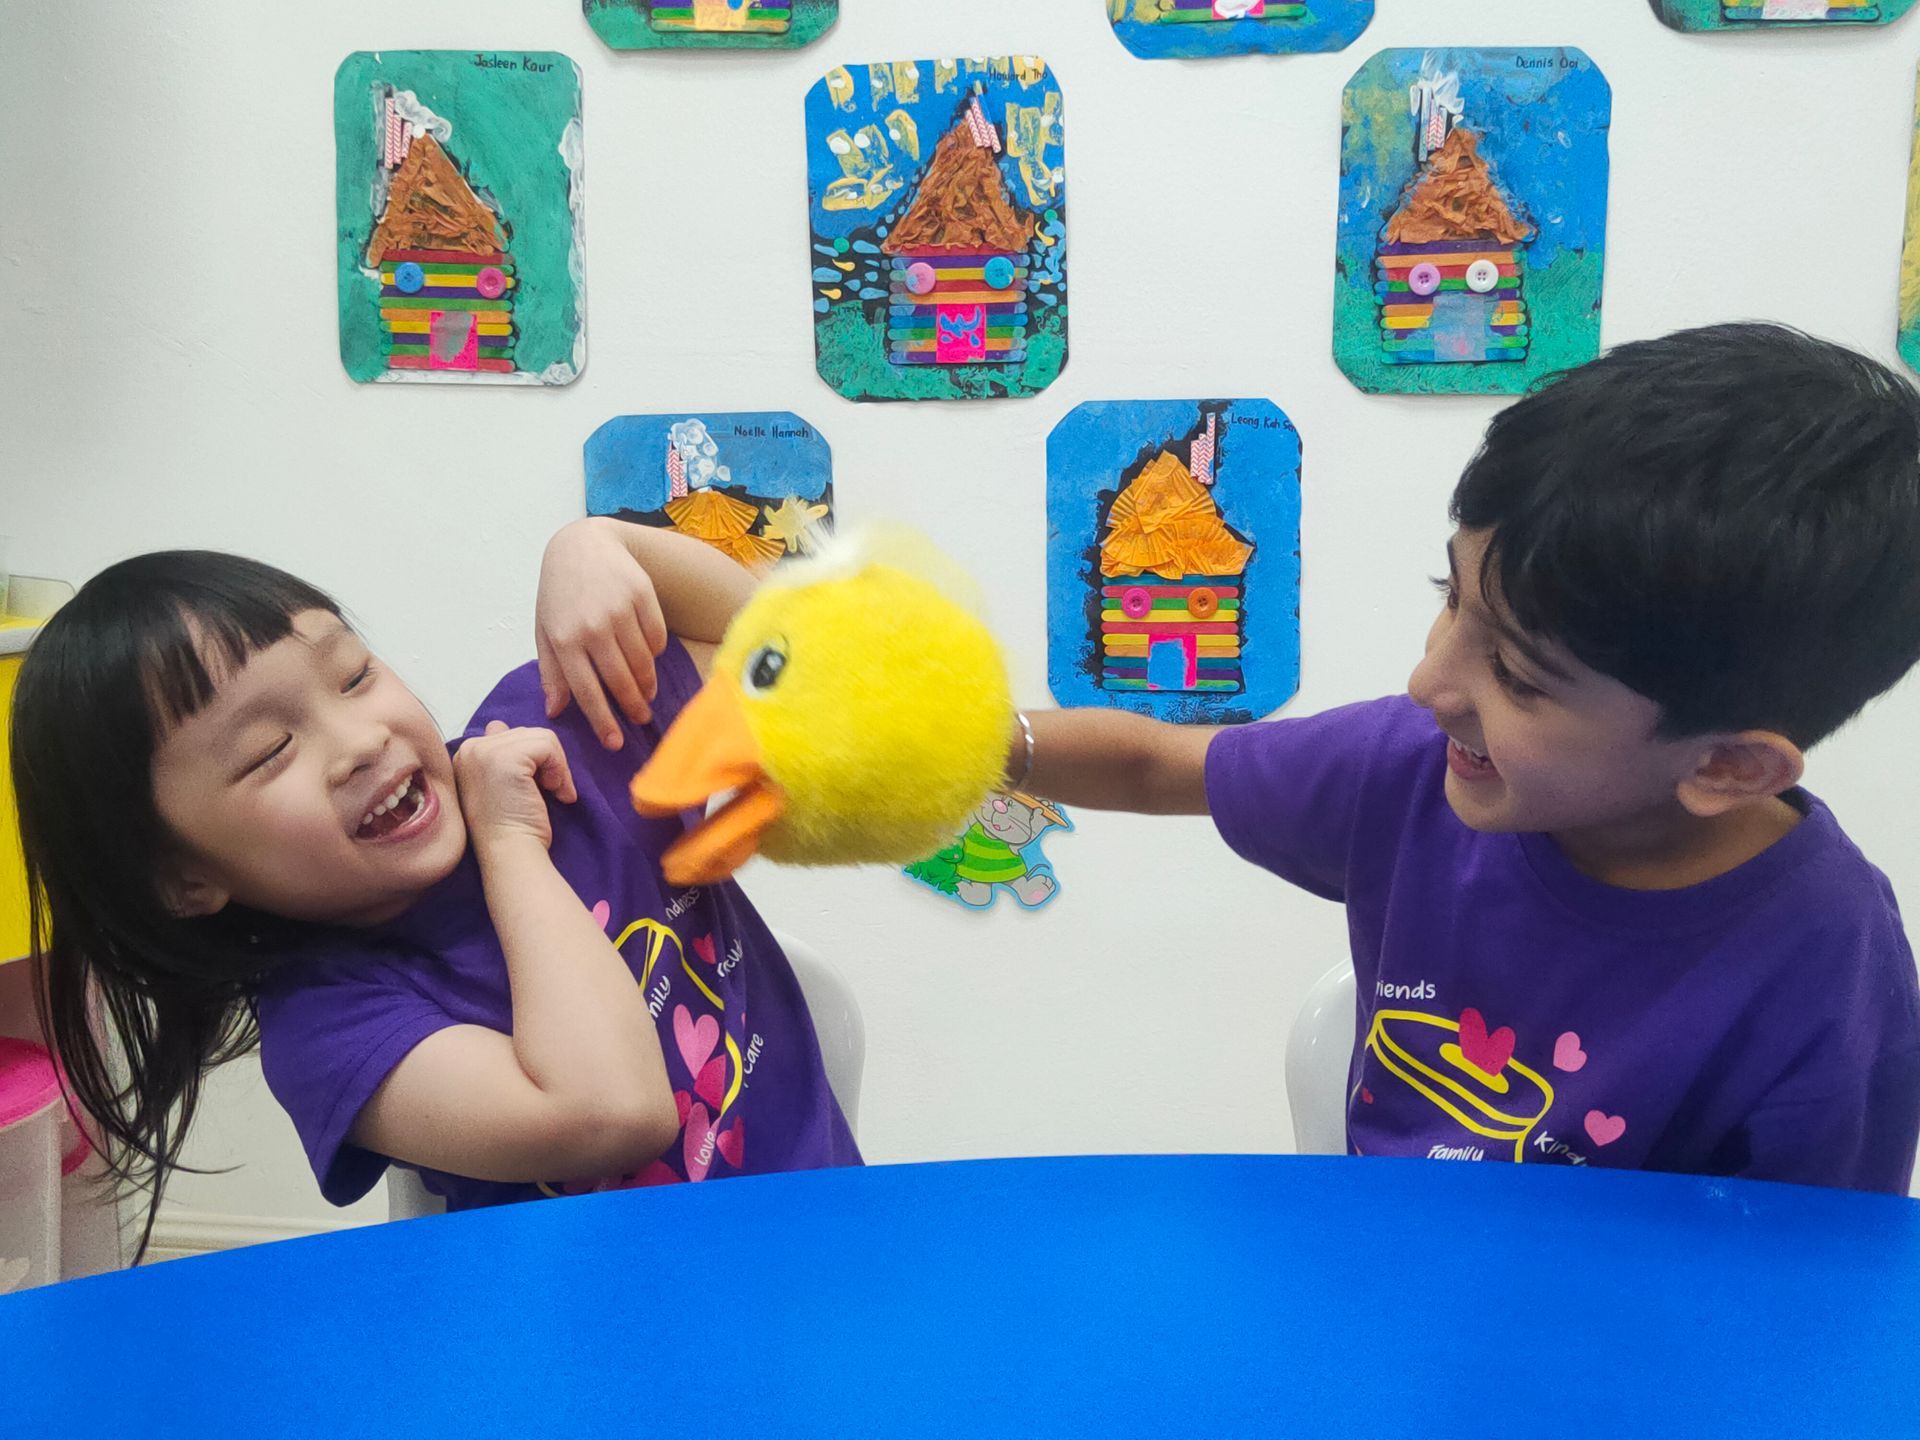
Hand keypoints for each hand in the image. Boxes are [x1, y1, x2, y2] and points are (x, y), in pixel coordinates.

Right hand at [454, 722, 577, 852]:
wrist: (509, 854)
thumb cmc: (510, 827)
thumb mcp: (499, 784)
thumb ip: (500, 755)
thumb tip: (504, 727)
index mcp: (465, 754)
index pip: (509, 735)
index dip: (531, 760)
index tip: (532, 788)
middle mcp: (469, 748)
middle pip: (527, 734)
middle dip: (546, 762)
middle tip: (549, 792)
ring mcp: (485, 751)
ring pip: (542, 738)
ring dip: (557, 767)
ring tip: (554, 793)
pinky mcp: (507, 758)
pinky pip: (549, 746)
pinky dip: (561, 770)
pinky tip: (556, 793)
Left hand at [536, 518, 670, 748]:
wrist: (582, 545)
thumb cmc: (560, 593)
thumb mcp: (545, 630)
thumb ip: (552, 671)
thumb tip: (555, 710)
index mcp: (564, 639)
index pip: (586, 691)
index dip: (602, 721)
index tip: (614, 743)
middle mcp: (593, 626)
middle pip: (620, 681)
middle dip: (632, 707)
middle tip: (639, 720)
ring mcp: (619, 610)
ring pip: (642, 662)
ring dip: (646, 684)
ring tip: (646, 695)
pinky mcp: (642, 595)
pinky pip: (657, 637)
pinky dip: (655, 653)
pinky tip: (648, 658)